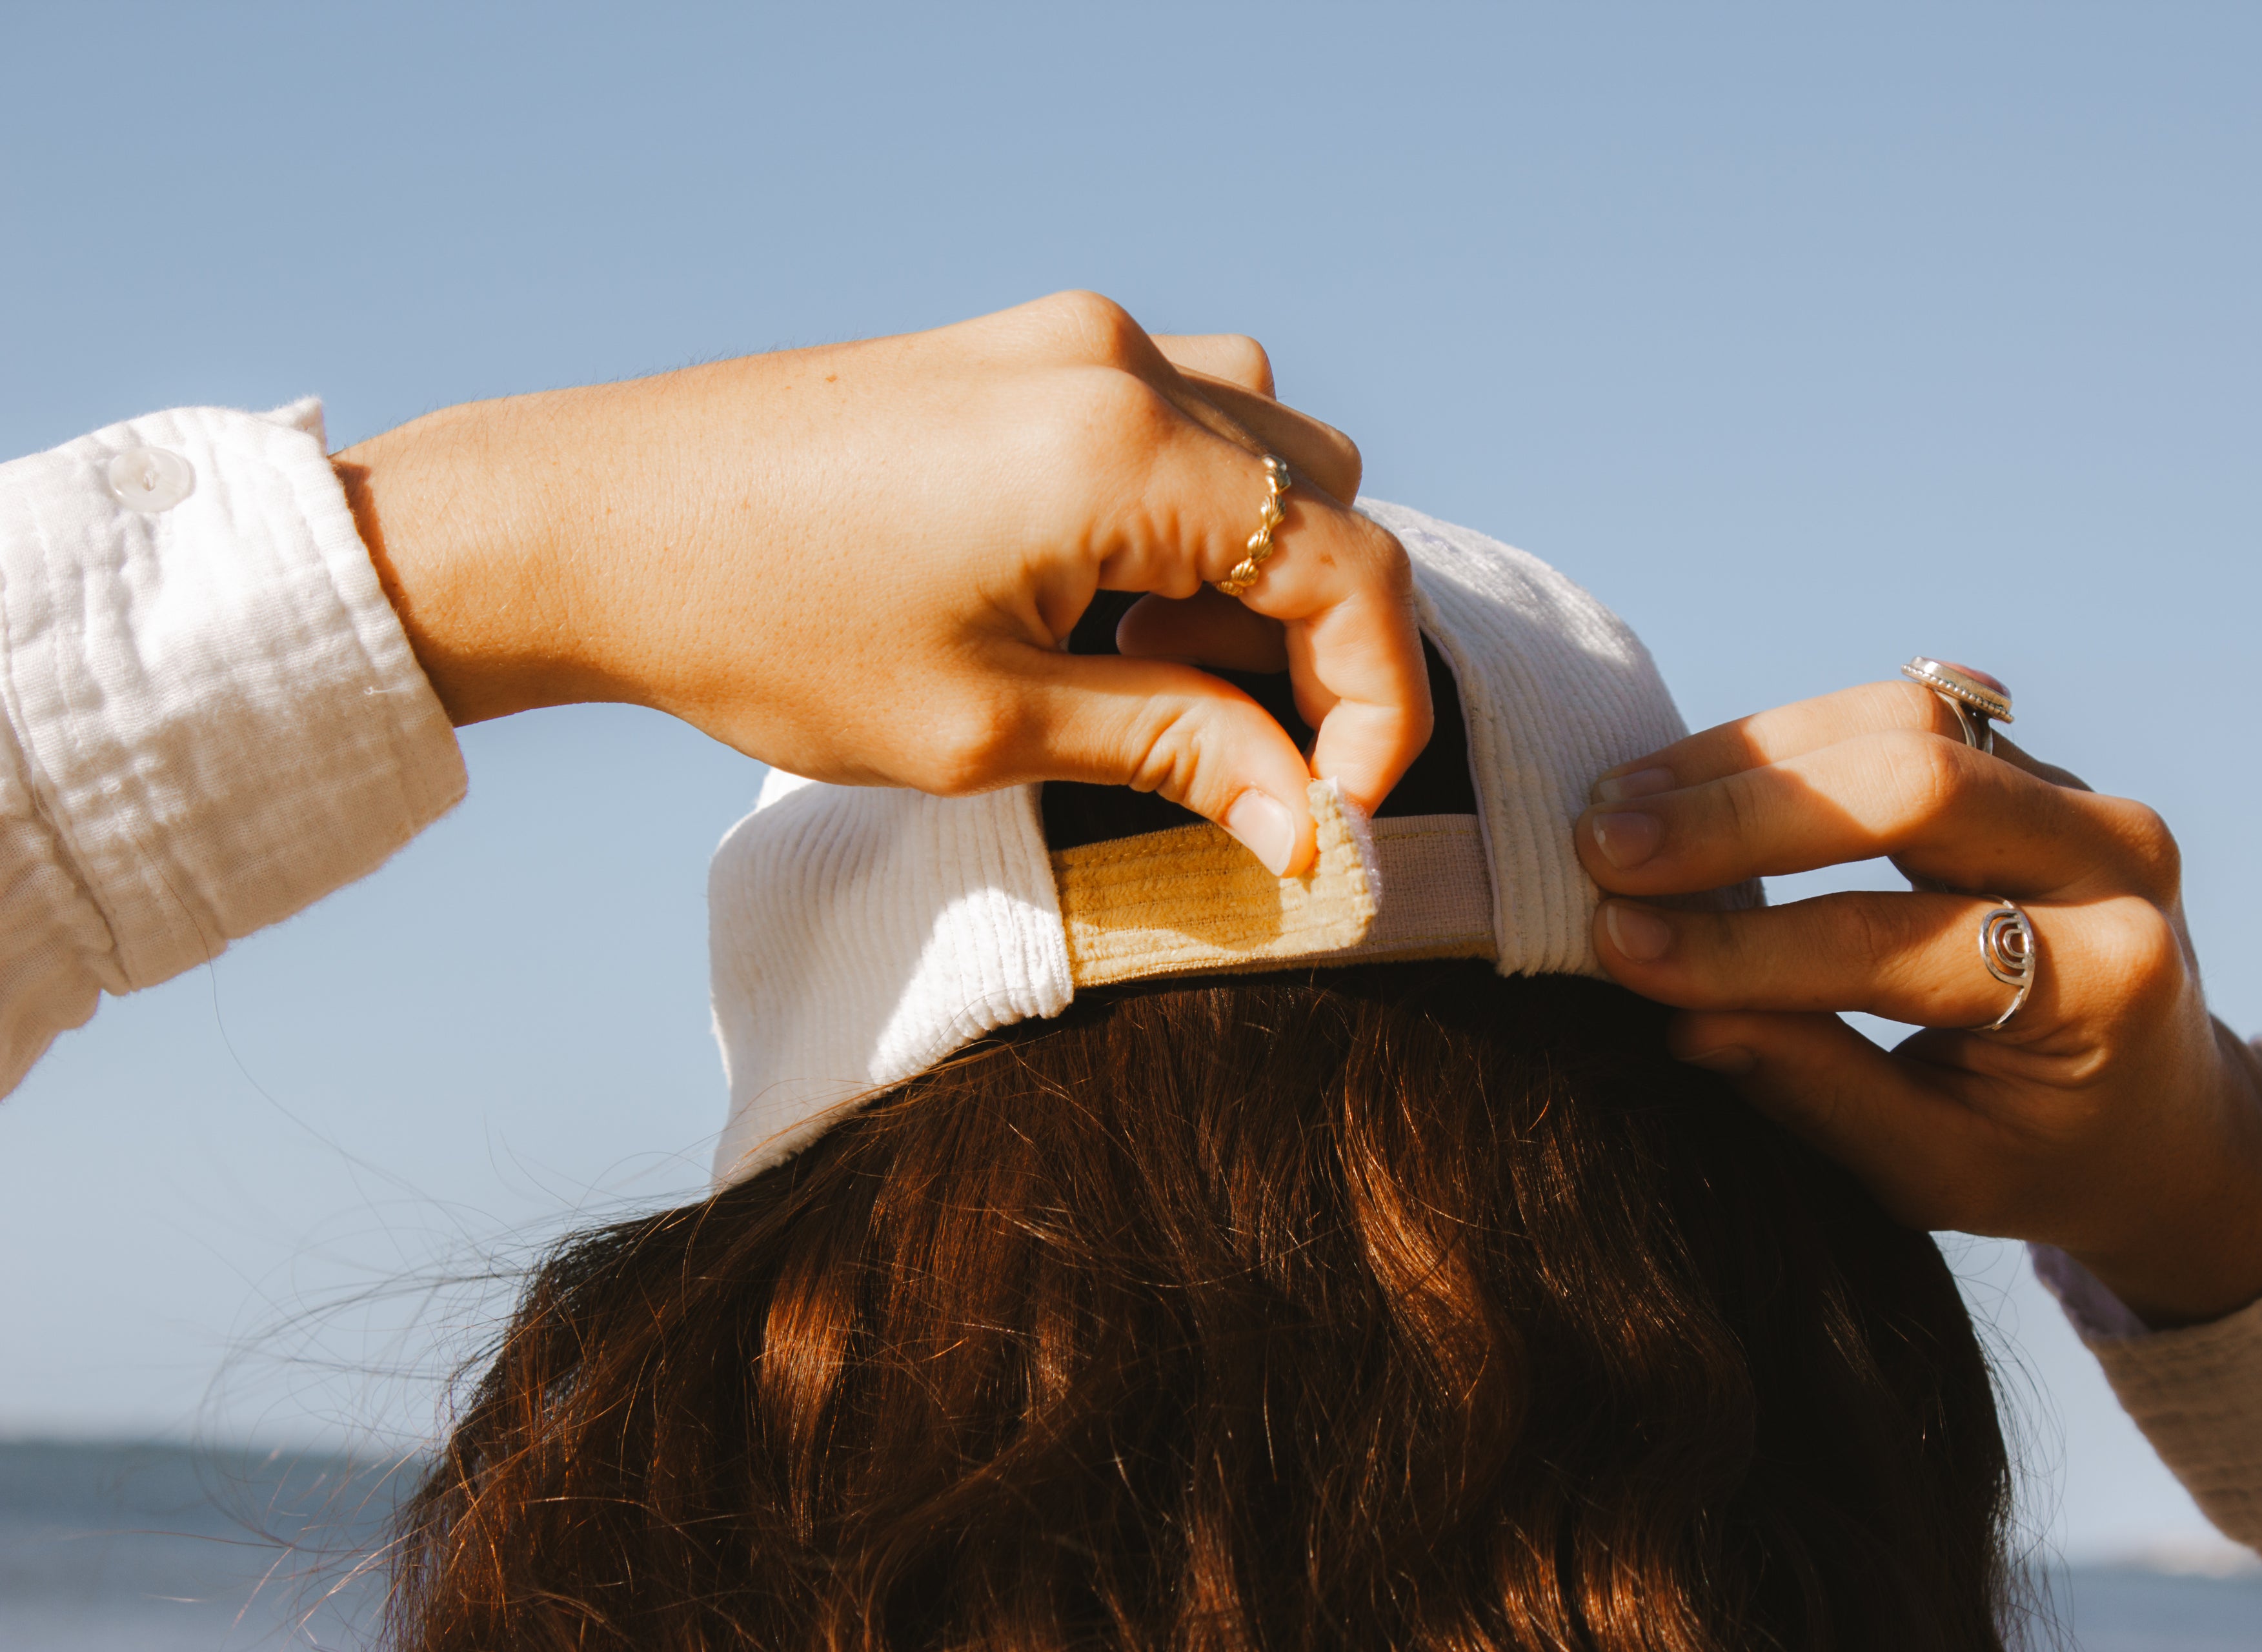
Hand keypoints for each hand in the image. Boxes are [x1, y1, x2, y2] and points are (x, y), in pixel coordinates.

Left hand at [332, 291, 1430, 875]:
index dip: (1378, 704)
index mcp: (1121, 449)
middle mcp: (1118, 361)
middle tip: (1222, 747)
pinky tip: (1097, 595)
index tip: (1334, 808)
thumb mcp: (988, 727)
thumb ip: (1177, 752)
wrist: (586, 523)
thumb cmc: (762, 631)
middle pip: (1324, 497)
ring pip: (1265, 446)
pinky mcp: (1021, 348)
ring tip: (1142, 664)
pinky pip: (1178, 415)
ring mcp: (1068, 338)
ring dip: (1254, 570)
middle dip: (1314, 643)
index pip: (1350, 566)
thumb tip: (1312, 824)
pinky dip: (1187, 515)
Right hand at [1575, 679, 2261, 1327]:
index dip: (1747, 947)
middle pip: (1918, 783)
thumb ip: (1817, 1089)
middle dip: (1741, 815)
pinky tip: (1679, 783)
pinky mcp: (2027, 762)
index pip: (1898, 943)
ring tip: (1620, 801)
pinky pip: (1898, 716)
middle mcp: (2117, 860)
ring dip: (1744, 756)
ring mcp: (2079, 794)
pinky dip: (1778, 745)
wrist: (2168, 1117)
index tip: (1617, 948)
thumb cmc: (2040, 1158)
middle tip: (1603, 849)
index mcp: (2111, 983)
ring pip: (1903, 718)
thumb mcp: (1936, 1170)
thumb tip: (1680, 1016)